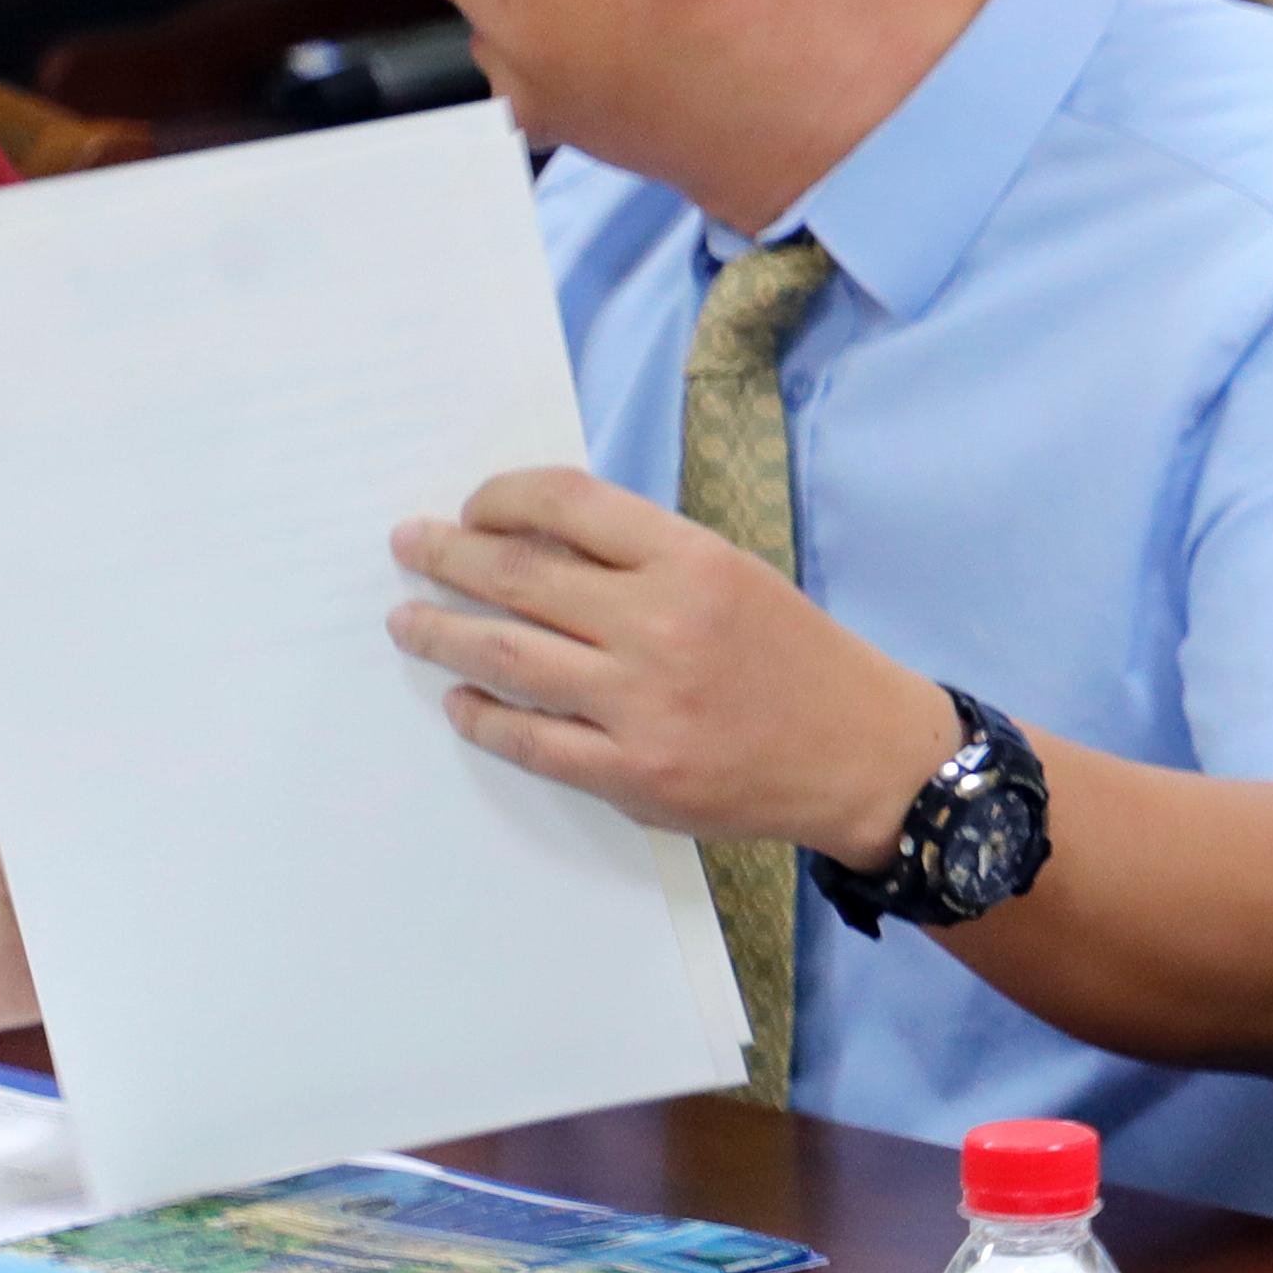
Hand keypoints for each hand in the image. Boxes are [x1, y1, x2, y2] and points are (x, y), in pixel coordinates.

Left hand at [387, 470, 958, 858]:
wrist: (864, 755)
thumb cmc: (797, 657)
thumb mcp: (735, 576)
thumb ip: (646, 560)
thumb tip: (533, 541)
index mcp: (692, 561)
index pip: (567, 503)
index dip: (502, 497)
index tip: (472, 509)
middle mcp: (661, 625)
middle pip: (520, 575)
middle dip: (447, 556)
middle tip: (408, 547)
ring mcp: (642, 705)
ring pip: (507, 658)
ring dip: (443, 634)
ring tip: (408, 623)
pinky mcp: (634, 775)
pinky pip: (531, 741)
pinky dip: (483, 718)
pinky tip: (461, 703)